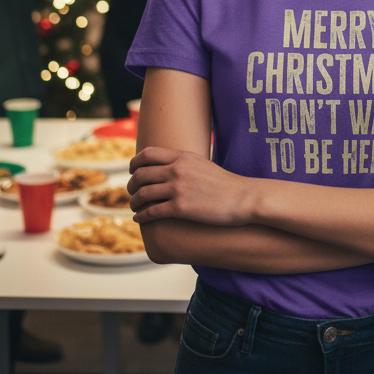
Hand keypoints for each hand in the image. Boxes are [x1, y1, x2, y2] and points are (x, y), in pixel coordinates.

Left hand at [127, 147, 253, 226]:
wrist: (242, 198)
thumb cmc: (224, 184)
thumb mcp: (202, 165)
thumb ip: (183, 163)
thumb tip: (169, 167)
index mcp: (182, 156)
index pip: (147, 154)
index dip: (134, 163)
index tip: (133, 172)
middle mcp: (177, 170)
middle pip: (140, 174)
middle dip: (131, 184)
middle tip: (131, 192)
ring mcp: (178, 188)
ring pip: (142, 194)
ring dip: (133, 202)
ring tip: (134, 206)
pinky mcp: (180, 208)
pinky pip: (151, 212)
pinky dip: (141, 216)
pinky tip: (139, 219)